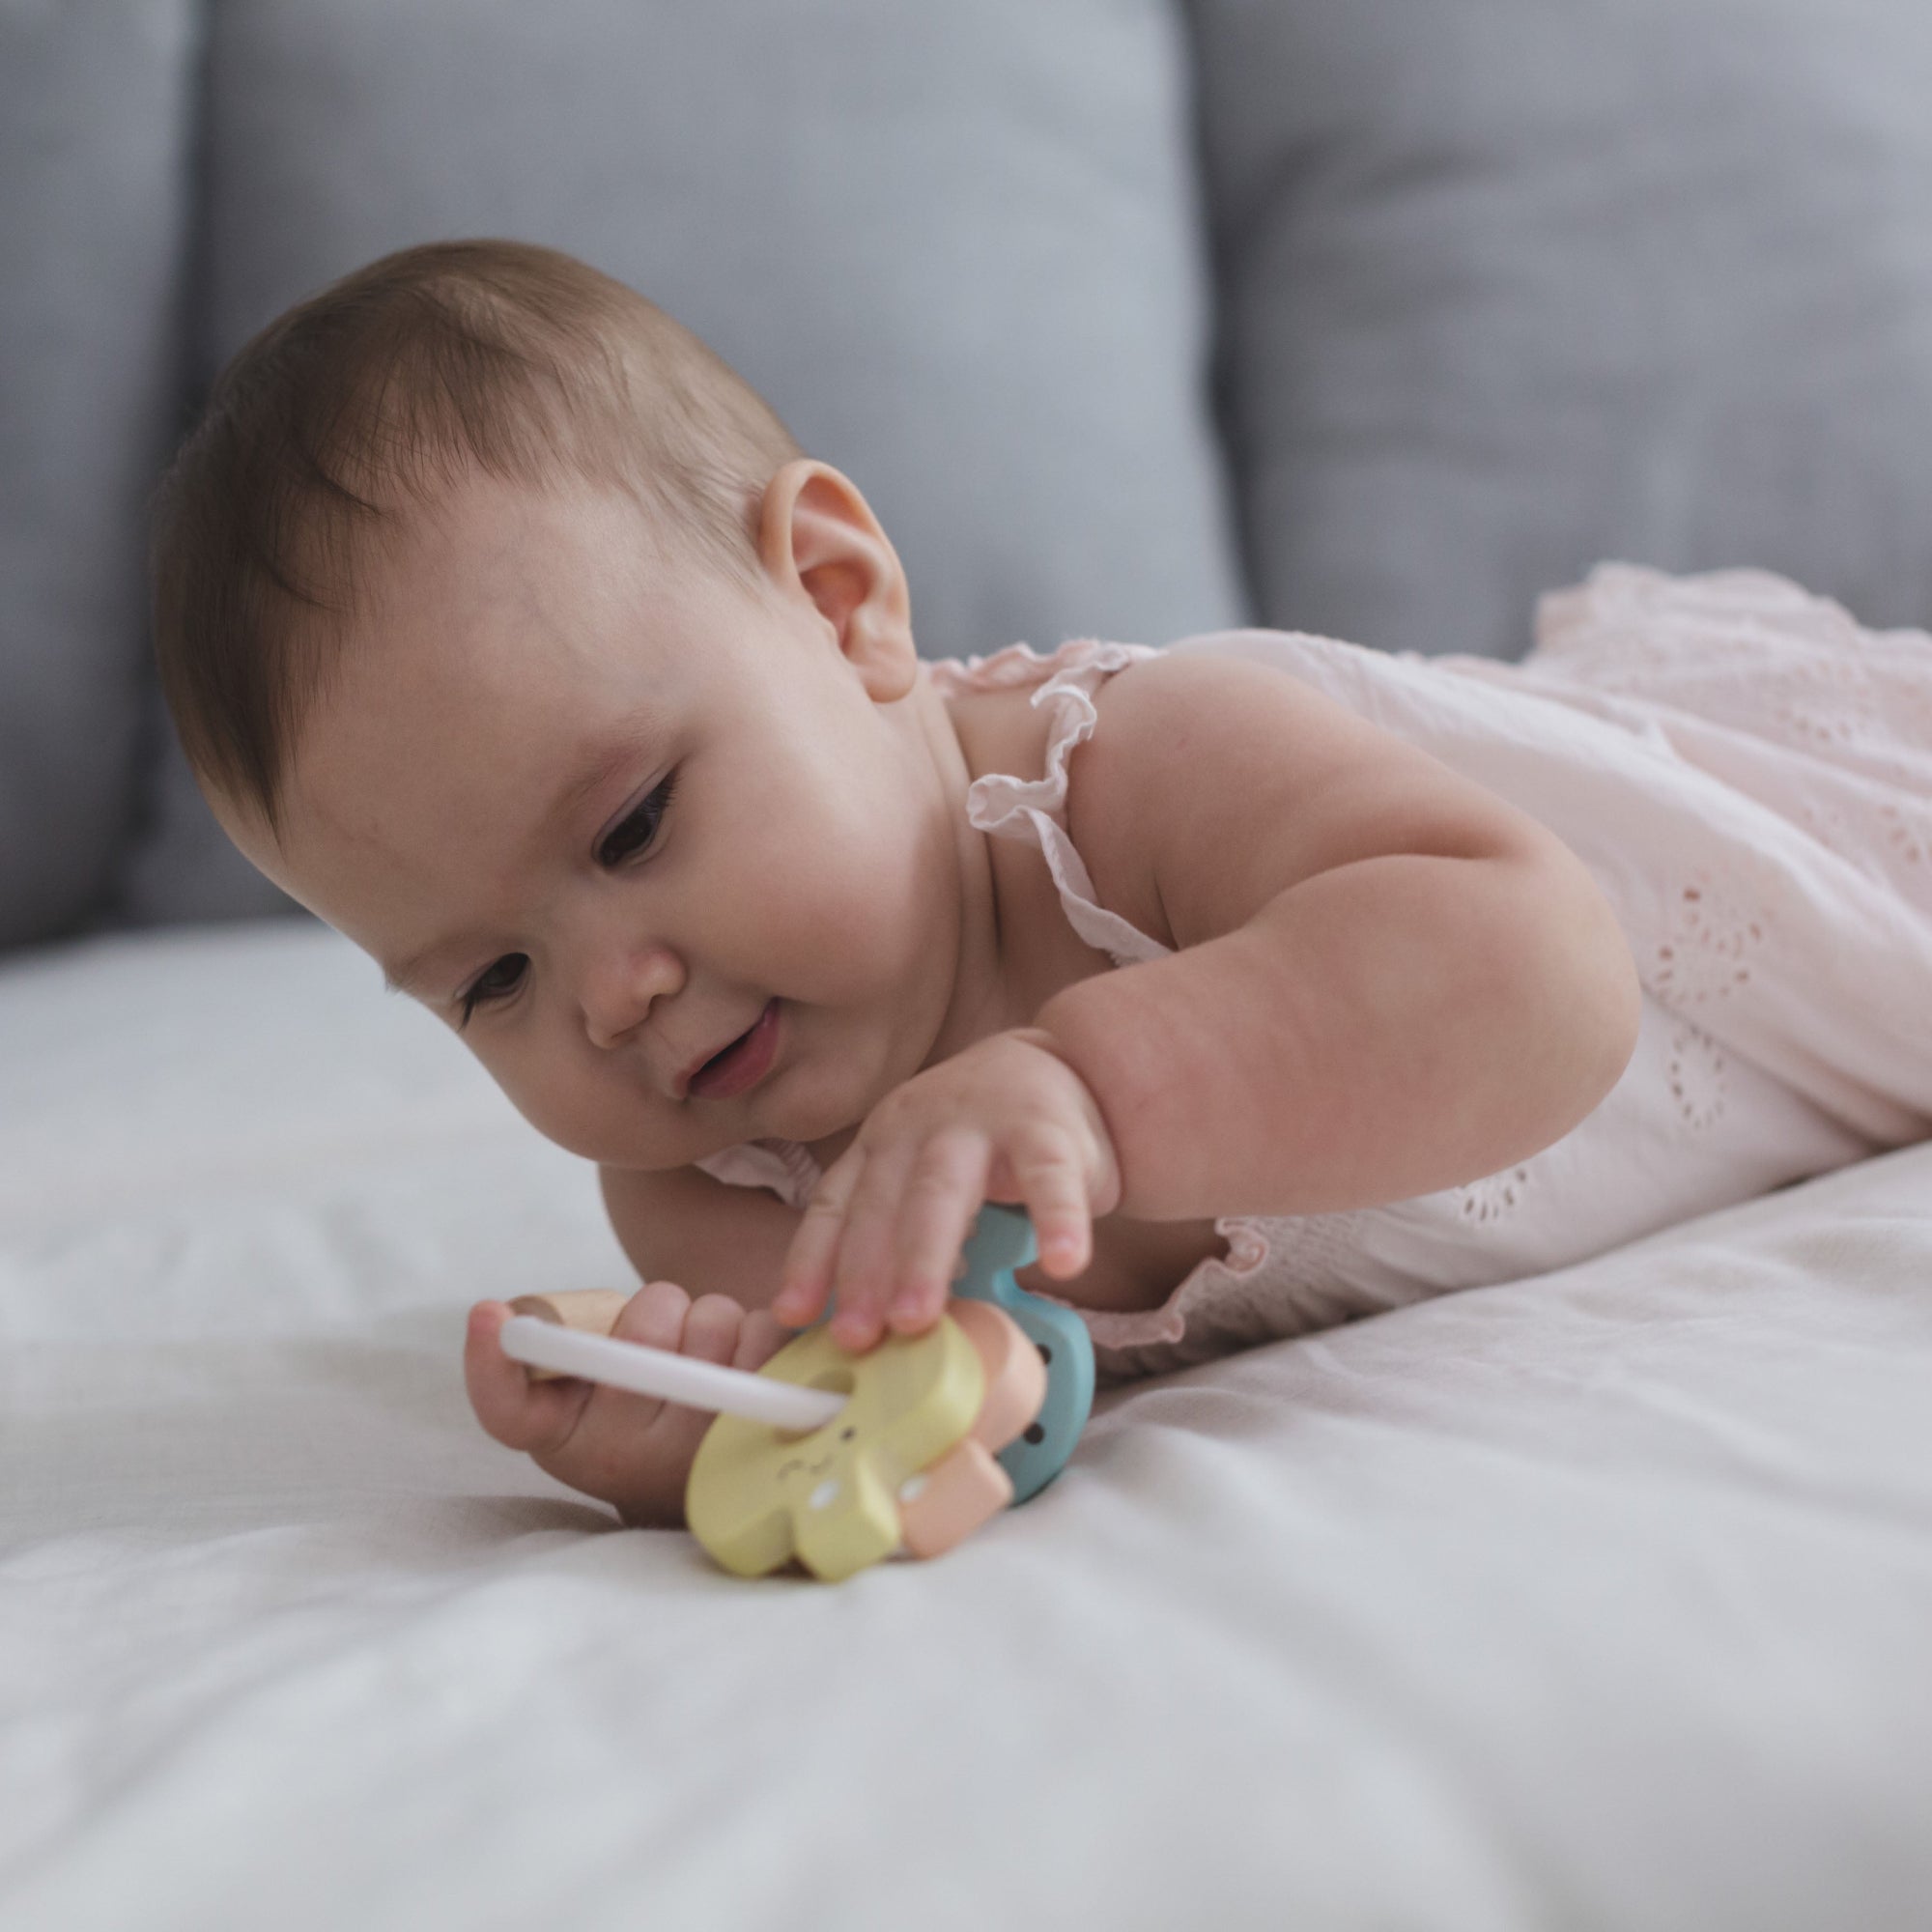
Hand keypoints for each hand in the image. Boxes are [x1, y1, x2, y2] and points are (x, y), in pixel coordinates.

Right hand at [465, 1283, 786, 1526]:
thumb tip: (498, 1316)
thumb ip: (559, 1349)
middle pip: (644, 1327)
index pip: (506, 1410)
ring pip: (712, 1320)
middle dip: (656, 1307)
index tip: (487, 1314)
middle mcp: (623, 1457)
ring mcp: (696, 1451)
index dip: (490, 1362)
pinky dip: (758, 1329)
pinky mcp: (763, 1429)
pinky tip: (744, 1365)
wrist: (708, 1478)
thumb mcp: (580, 1391)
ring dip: (709, 1318)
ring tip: (700, 1358)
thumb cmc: (634, 1411)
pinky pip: (767, 1334)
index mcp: (560, 1438)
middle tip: (657, 1336)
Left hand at [771, 1027, 1121, 1352]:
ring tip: (919, 1319)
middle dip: (863, 1273)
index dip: (811, 1261)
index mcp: (879, 1145)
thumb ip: (896, 1238)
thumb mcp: (920, 1176)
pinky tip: (1063, 1264)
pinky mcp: (1047, 1129)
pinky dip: (1057, 1220)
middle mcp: (917, 1127)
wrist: (1053, 1065)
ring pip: (943, 1192)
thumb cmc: (976, 1142)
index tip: (794, 1316)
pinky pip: (1049, 1177)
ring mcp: (980, 1123)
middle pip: (882, 1204)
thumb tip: (870, 1333)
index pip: (835, 1205)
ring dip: (923, 1258)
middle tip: (855, 1336)